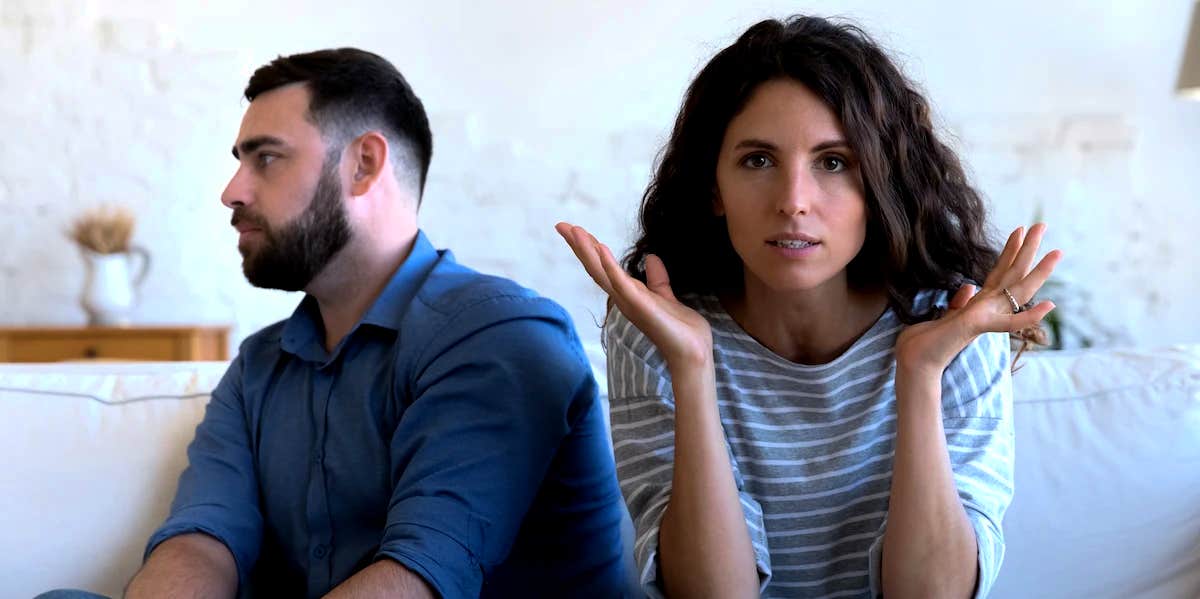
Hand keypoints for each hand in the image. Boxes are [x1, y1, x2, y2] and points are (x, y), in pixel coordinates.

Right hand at [555, 222, 712, 366]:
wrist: (693, 352)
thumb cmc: (679, 329)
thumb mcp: (666, 295)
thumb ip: (657, 279)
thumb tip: (651, 257)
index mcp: (628, 294)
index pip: (603, 267)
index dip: (589, 248)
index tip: (574, 229)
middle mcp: (623, 298)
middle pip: (594, 267)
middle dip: (578, 246)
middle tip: (561, 225)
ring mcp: (629, 303)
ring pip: (601, 273)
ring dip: (587, 251)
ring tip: (574, 231)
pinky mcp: (640, 306)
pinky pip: (621, 284)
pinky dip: (610, 266)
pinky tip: (601, 248)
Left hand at [894, 223, 1062, 374]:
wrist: (915, 365)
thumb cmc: (925, 343)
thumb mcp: (942, 315)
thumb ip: (959, 302)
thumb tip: (969, 286)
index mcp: (978, 304)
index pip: (999, 272)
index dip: (1009, 251)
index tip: (1020, 230)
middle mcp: (986, 309)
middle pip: (1013, 274)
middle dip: (1028, 249)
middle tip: (1042, 224)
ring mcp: (986, 318)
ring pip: (1018, 291)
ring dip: (1039, 272)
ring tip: (1056, 252)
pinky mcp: (978, 327)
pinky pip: (1008, 322)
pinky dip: (1028, 316)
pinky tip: (1049, 305)